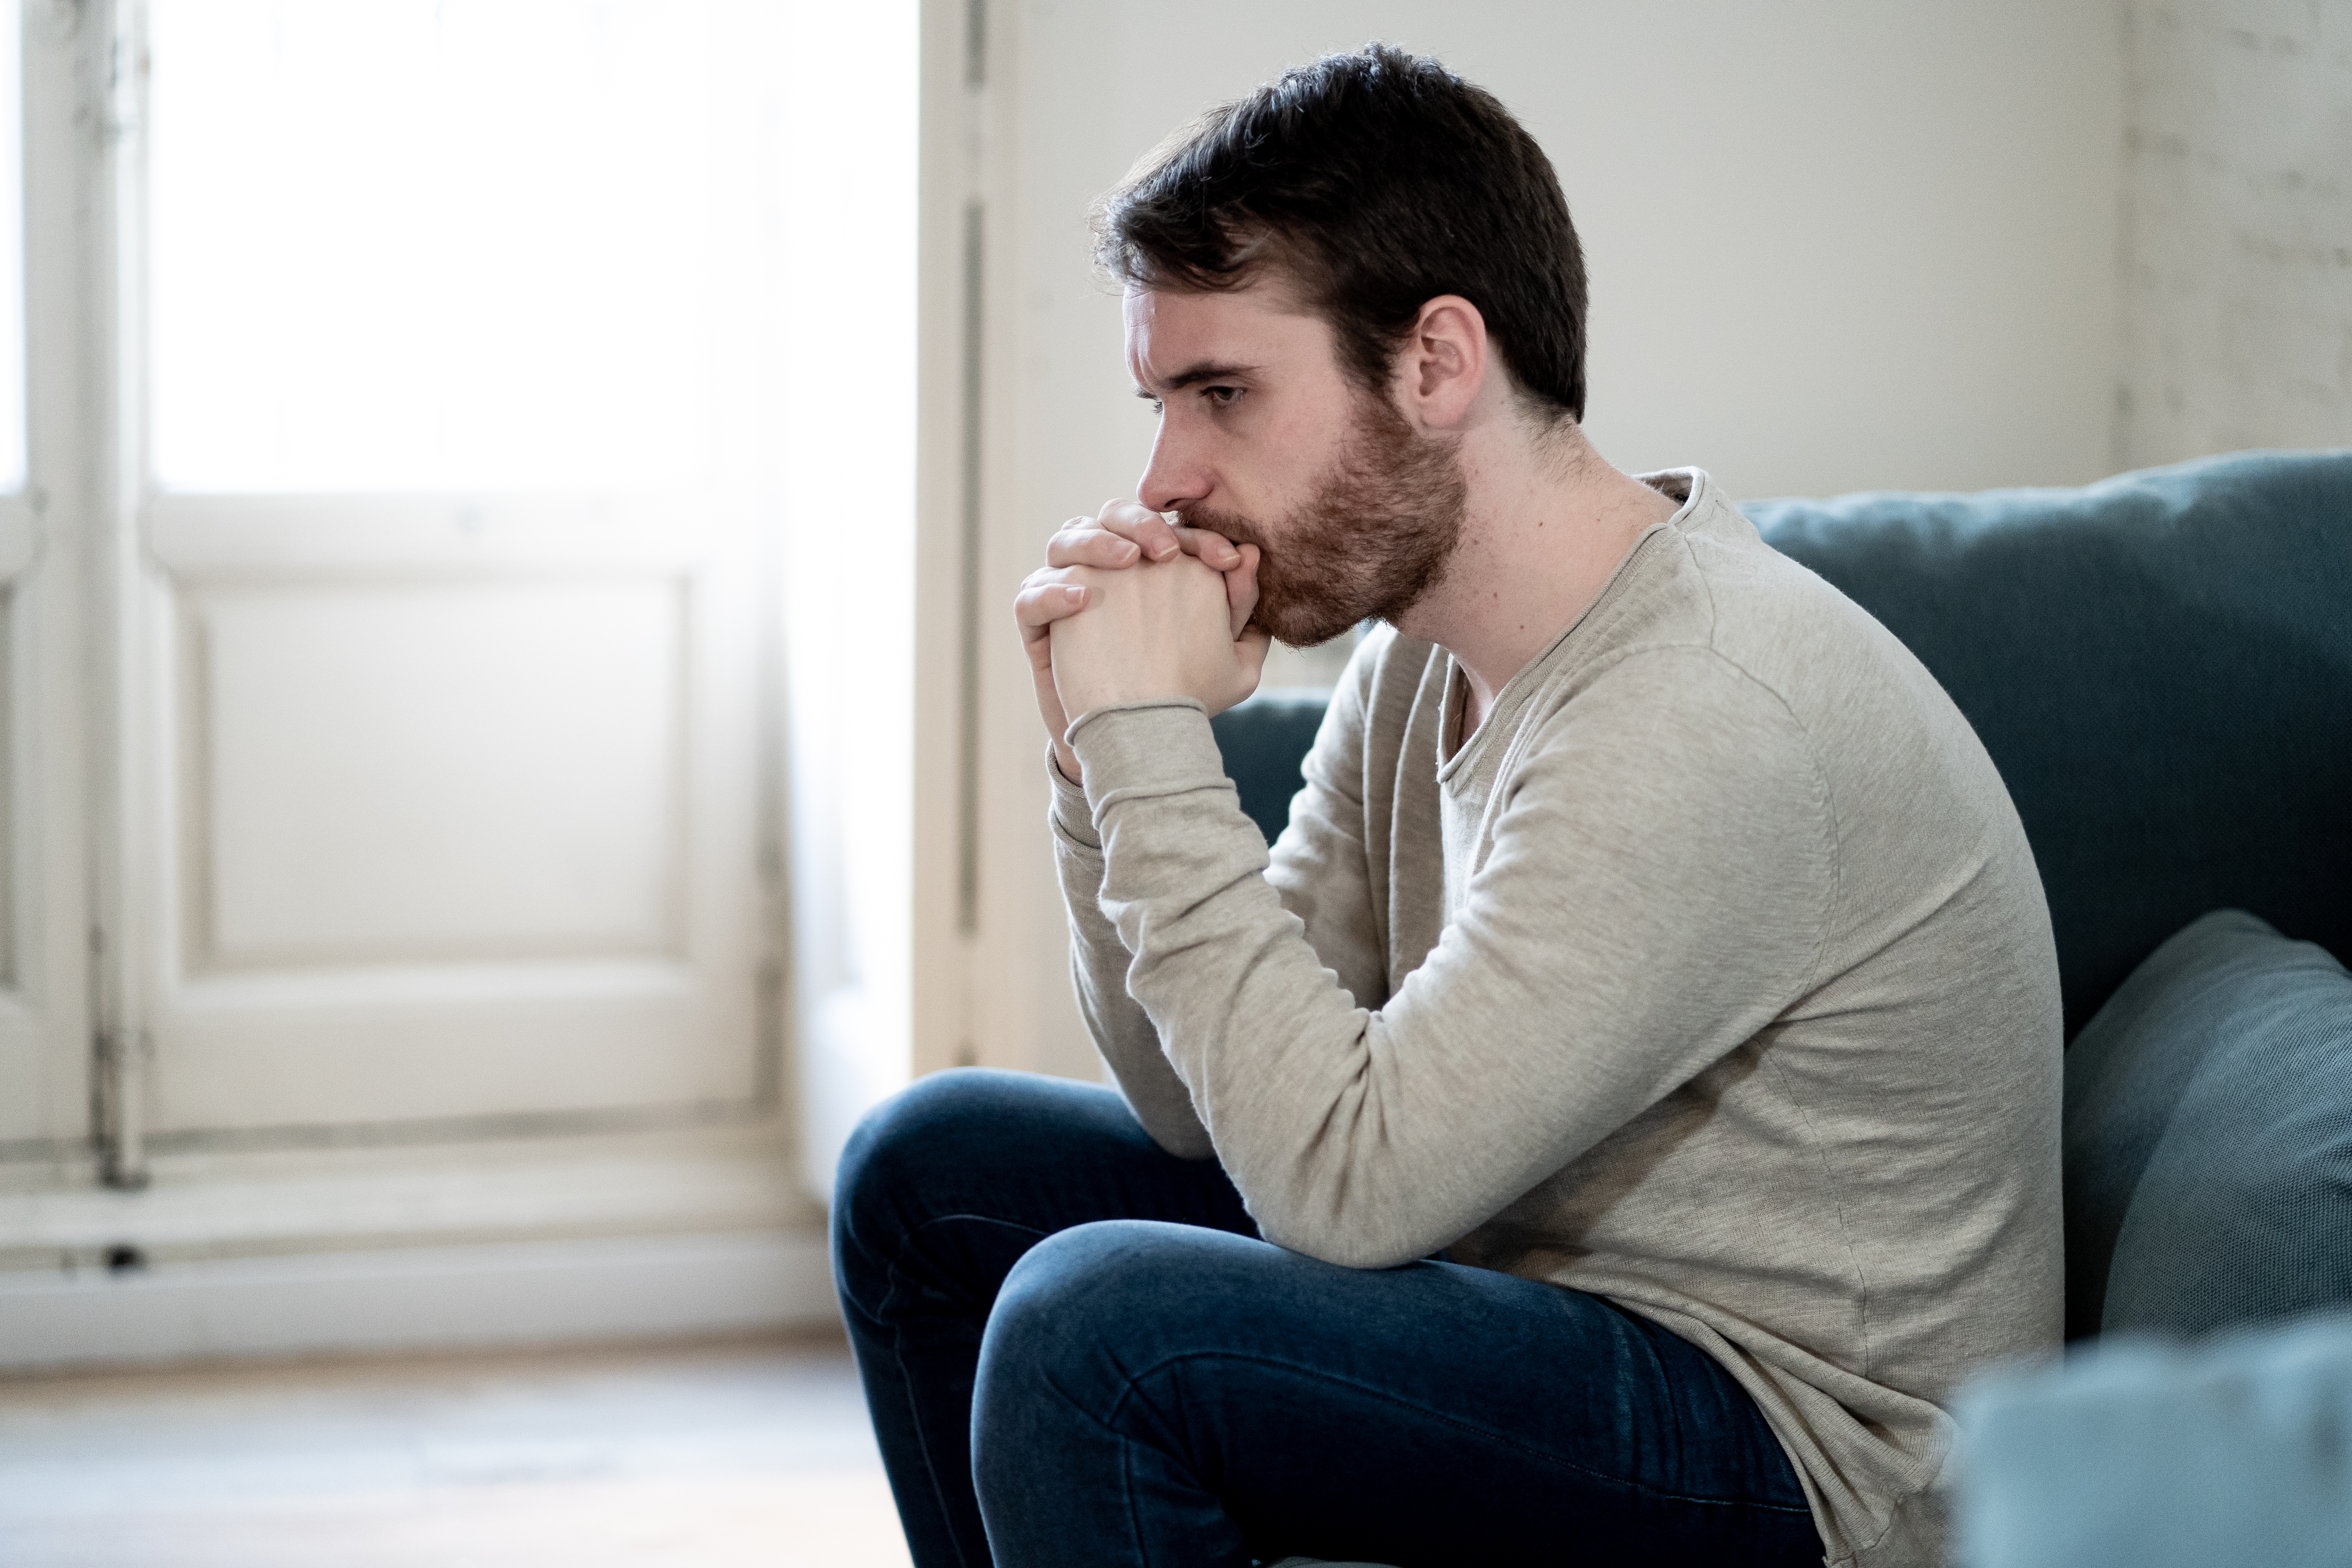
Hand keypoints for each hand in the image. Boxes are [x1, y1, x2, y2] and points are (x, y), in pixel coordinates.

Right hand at [1014, 499, 1264, 780]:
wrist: (1135, 741)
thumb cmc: (1186, 693)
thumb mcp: (1230, 659)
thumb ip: (1240, 608)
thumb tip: (1251, 555)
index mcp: (1153, 567)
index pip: (1169, 530)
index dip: (1198, 536)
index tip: (1228, 560)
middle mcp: (1108, 570)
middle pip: (1111, 517)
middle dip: (1140, 523)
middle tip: (1167, 551)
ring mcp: (1069, 591)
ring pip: (1065, 541)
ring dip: (1095, 542)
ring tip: (1127, 561)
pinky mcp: (1037, 624)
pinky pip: (1030, 596)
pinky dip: (1052, 592)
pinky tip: (1083, 600)